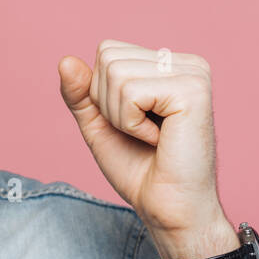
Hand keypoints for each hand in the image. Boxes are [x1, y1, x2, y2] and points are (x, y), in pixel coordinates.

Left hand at [58, 40, 230, 258]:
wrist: (167, 208)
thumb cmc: (140, 169)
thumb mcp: (98, 124)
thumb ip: (80, 92)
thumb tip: (65, 61)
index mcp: (168, 64)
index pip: (107, 50)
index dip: (101, 92)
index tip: (131, 123)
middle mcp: (185, 62)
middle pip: (109, 57)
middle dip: (108, 103)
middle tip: (141, 133)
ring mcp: (193, 73)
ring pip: (116, 73)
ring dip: (121, 116)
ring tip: (150, 137)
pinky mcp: (193, 91)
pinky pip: (131, 92)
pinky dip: (132, 123)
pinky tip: (159, 139)